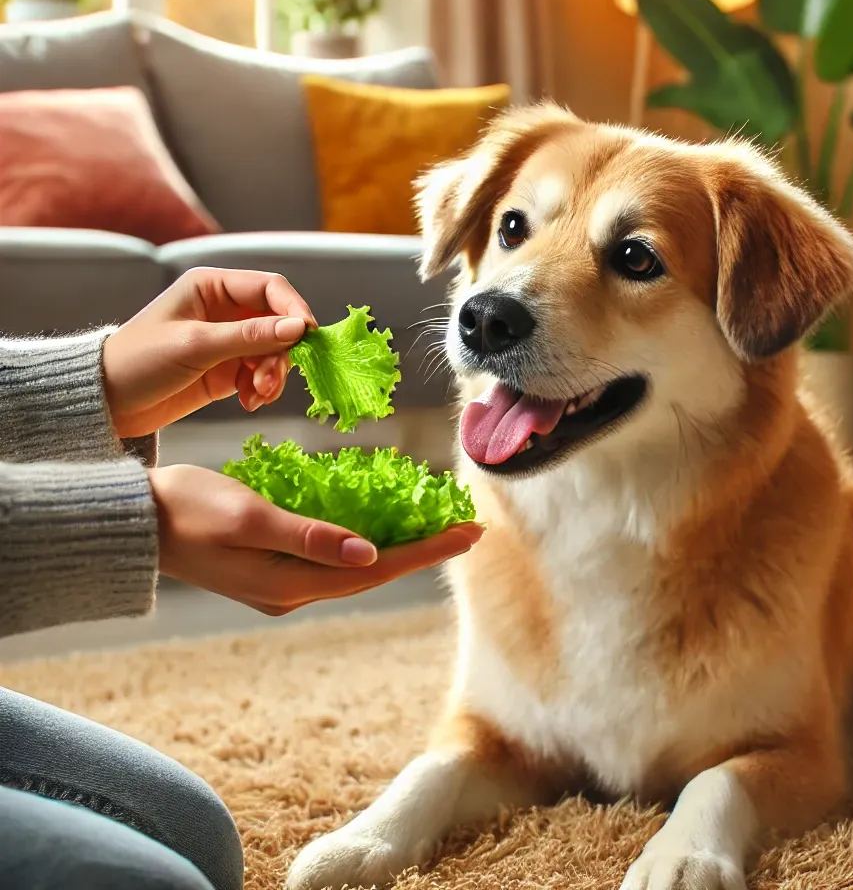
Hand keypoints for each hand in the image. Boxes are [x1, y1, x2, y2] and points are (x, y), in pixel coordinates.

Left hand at [103, 267, 316, 437]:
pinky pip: (261, 374)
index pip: (270, 288)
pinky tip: (247, 403)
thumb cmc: (139, 362)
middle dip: (280, 353)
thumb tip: (298, 328)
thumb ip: (249, 337)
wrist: (108, 404)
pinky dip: (261, 389)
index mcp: (212, 287)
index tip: (307, 337)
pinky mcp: (227, 369)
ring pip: (274, 351)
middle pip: (278, 323)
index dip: (294, 309)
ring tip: (256, 396)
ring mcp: (228, 340)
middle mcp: (224, 309)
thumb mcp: (196, 346)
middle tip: (269, 382)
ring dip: (272, 375)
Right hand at [151, 465, 483, 613]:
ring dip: (398, 547)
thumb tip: (369, 555)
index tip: (468, 532)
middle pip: (374, 571)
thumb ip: (309, 537)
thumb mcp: (250, 517)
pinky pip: (333, 557)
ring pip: (356, 566)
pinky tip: (383, 525)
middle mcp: (293, 591)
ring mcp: (283, 583)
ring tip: (436, 527)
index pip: (377, 569)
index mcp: (291, 583)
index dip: (426, 551)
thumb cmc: (188, 509)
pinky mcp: (274, 567)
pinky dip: (365, 541)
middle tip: (466, 527)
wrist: (137, 522)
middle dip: (422, 549)